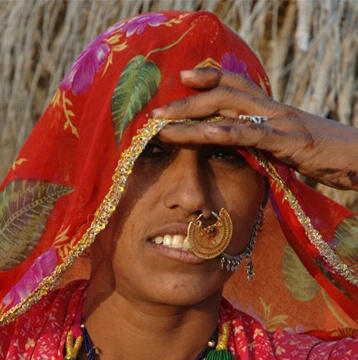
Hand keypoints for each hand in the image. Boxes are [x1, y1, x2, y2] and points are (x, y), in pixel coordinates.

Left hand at [152, 69, 357, 190]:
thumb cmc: (329, 155)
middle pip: (223, 95)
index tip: (182, 80)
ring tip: (163, 125)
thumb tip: (246, 150)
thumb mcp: (293, 147)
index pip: (236, 86)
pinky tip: (202, 134)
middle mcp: (273, 110)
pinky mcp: (288, 142)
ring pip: (228, 110)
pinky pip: (251, 134)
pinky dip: (224, 133)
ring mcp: (280, 123)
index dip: (208, 79)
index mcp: (273, 110)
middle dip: (186, 102)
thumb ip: (268, 144)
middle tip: (156, 111)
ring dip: (191, 117)